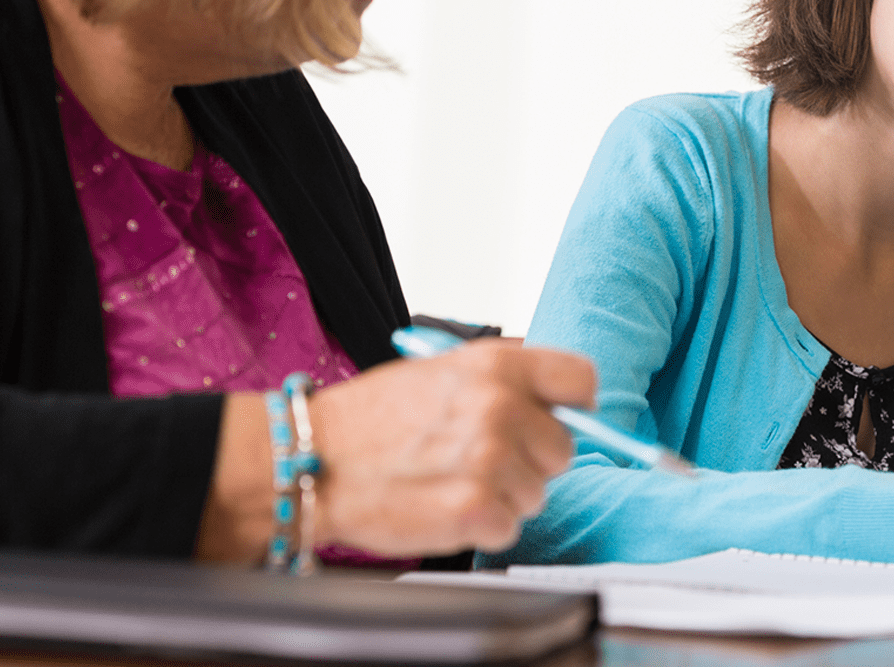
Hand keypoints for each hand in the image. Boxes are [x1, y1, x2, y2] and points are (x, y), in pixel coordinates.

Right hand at [310, 338, 595, 554]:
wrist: (311, 459)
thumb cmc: (370, 419)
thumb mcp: (441, 369)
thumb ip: (504, 378)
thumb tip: (558, 393)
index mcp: (497, 366)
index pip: (582, 380)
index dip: (573, 406)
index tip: (554, 418)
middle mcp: (499, 408)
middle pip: (562, 448)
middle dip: (529, 461)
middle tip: (479, 459)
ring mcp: (489, 460)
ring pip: (536, 493)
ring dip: (502, 496)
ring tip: (451, 480)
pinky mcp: (474, 509)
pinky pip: (508, 527)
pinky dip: (481, 526)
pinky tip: (444, 505)